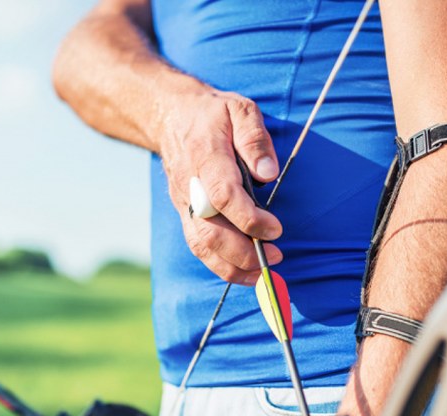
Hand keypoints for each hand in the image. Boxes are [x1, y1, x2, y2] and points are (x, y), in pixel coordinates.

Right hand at [157, 89, 283, 284]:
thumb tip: (268, 173)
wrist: (170, 116)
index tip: (276, 230)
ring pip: (201, 245)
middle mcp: (190, 185)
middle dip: (243, 252)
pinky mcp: (185, 214)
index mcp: (206, 157)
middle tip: (276, 258)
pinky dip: (221, 265)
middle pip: (210, 230)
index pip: (223, 197)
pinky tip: (245, 271)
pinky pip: (199, 246)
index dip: (250, 219)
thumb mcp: (239, 109)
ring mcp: (184, 202)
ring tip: (263, 274)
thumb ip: (255, 139)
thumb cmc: (212, 114)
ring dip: (232, 267)